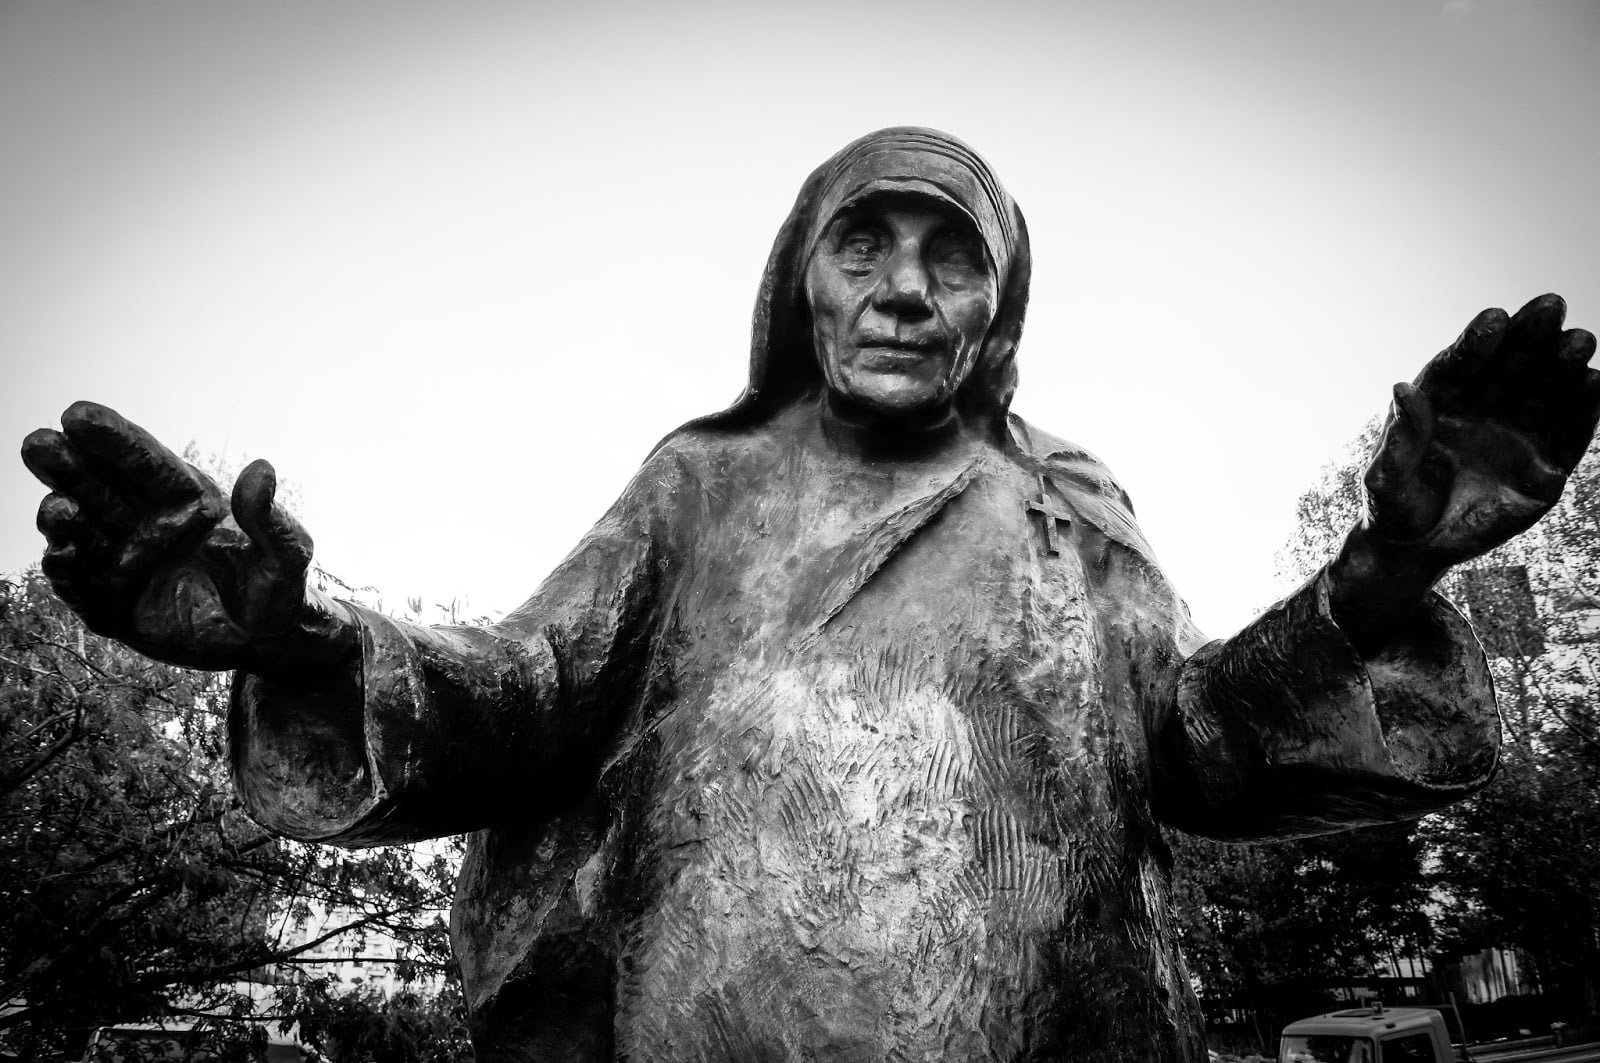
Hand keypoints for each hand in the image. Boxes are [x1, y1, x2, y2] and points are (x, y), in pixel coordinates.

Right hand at [21, 402, 356, 676]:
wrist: (268, 646)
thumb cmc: (281, 591)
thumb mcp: (287, 556)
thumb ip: (271, 519)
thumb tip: (261, 469)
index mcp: (186, 502)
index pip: (144, 463)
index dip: (113, 438)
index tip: (78, 413)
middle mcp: (148, 525)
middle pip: (98, 487)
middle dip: (68, 465)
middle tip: (38, 442)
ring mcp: (126, 563)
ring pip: (81, 531)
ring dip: (63, 517)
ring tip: (59, 509)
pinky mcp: (113, 604)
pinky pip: (81, 584)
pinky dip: (68, 569)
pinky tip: (61, 552)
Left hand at [1363, 293, 1599, 563]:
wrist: (1417, 549)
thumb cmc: (1394, 507)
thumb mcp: (1387, 478)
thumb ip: (1399, 439)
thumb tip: (1401, 388)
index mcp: (1440, 403)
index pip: (1459, 365)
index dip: (1476, 341)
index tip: (1493, 317)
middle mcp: (1482, 409)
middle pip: (1508, 367)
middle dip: (1529, 337)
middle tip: (1550, 305)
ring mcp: (1516, 433)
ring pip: (1543, 391)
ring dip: (1563, 365)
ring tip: (1579, 340)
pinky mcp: (1545, 465)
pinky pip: (1568, 432)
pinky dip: (1584, 410)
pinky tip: (1596, 382)